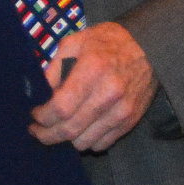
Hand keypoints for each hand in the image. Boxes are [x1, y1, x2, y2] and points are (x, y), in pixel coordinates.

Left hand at [29, 22, 157, 151]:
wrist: (148, 46)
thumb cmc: (107, 42)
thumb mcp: (76, 41)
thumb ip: (55, 67)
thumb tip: (42, 94)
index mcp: (93, 69)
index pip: (61, 107)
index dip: (43, 117)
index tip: (35, 115)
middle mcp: (109, 93)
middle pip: (71, 129)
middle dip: (48, 135)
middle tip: (38, 132)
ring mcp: (122, 110)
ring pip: (85, 142)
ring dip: (66, 140)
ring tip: (58, 130)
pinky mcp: (130, 120)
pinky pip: (102, 143)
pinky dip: (87, 141)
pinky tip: (81, 129)